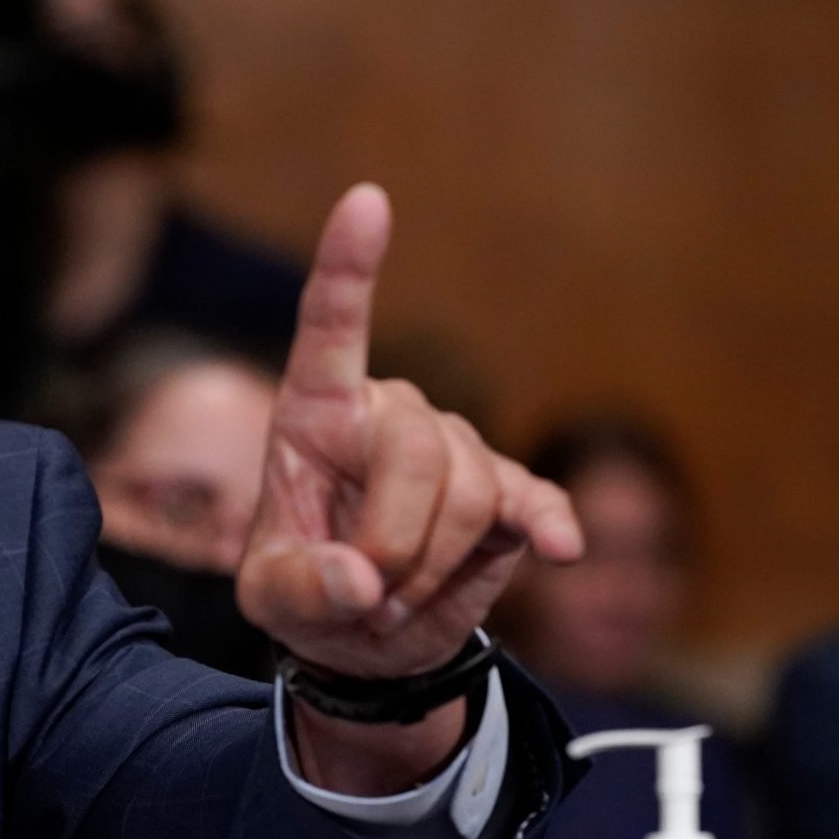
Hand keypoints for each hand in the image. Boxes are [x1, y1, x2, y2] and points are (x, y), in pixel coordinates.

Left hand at [239, 185, 582, 680]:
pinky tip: (564, 549)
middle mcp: (389, 414)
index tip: (368, 199)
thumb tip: (357, 580)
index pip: (330, 327)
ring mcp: (455, 449)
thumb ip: (302, 589)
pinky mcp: (508, 494)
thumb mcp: (275, 601)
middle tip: (369, 595)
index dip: (347, 266)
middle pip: (418, 448)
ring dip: (434, 562)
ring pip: (471, 488)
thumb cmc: (306, 594)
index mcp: (316, 415)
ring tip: (398, 594)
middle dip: (397, 537)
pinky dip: (549, 524)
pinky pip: (534, 500)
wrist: (369, 640)